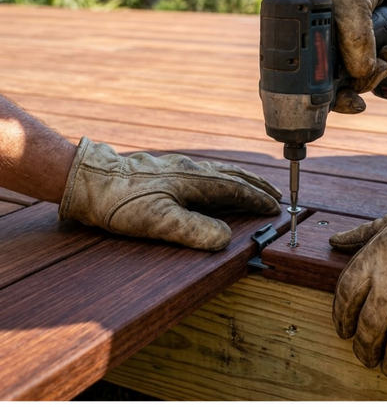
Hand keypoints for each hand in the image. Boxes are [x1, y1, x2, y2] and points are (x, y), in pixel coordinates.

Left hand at [59, 137, 281, 250]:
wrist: (90, 180)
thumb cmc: (122, 202)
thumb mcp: (158, 221)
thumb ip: (194, 230)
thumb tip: (226, 239)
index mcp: (195, 180)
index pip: (236, 189)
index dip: (257, 199)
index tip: (275, 207)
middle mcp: (192, 169)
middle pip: (234, 175)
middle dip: (257, 186)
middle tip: (275, 195)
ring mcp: (180, 167)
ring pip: (221, 171)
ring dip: (243, 180)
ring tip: (255, 188)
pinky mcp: (168, 169)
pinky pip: (207, 172)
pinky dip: (224, 178)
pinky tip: (217, 184)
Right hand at [296, 0, 386, 113]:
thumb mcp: (352, 2)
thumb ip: (355, 39)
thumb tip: (361, 73)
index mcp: (302, 45)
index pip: (314, 89)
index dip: (338, 99)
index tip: (356, 100)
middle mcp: (316, 50)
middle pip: (337, 88)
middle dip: (364, 83)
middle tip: (384, 66)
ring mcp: (335, 49)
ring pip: (355, 79)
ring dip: (378, 73)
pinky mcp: (353, 45)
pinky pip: (365, 67)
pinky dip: (383, 65)